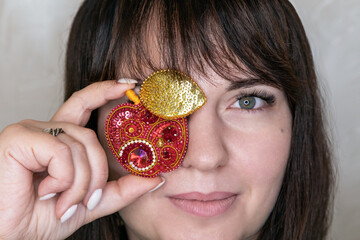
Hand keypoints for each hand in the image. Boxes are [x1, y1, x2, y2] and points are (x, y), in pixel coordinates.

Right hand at [0, 81, 162, 238]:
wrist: (10, 237)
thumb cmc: (43, 218)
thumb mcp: (90, 202)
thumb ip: (122, 189)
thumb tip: (156, 178)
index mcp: (58, 140)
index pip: (84, 104)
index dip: (106, 91)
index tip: (130, 84)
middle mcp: (45, 130)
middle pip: (89, 136)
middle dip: (97, 172)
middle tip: (90, 199)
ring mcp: (30, 130)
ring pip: (79, 146)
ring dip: (80, 184)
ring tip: (65, 205)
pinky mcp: (18, 138)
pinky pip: (61, 151)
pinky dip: (63, 179)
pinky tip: (47, 193)